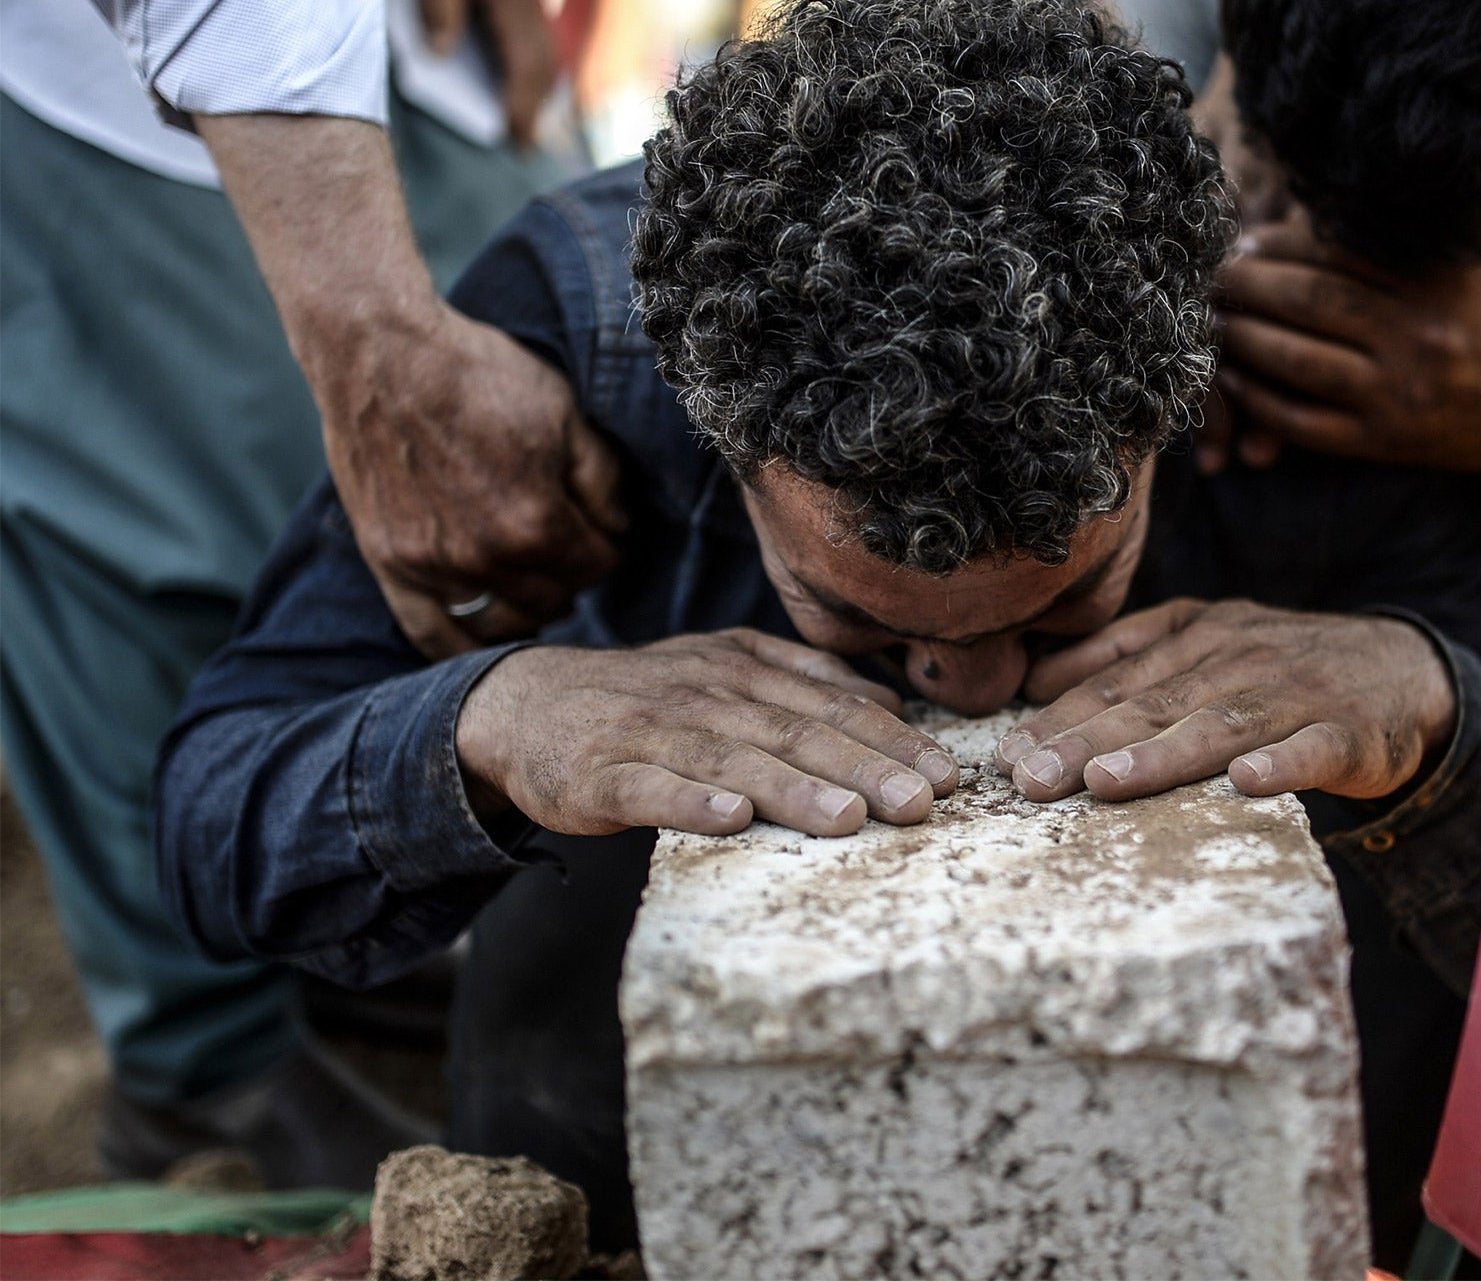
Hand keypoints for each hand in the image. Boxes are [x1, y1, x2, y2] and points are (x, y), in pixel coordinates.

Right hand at [324, 303, 626, 658]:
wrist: (384, 355)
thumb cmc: (479, 375)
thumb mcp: (567, 414)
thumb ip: (602, 481)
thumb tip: (617, 530)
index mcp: (536, 524)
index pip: (597, 566)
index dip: (607, 546)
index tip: (600, 529)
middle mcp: (484, 558)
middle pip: (553, 599)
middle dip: (569, 575)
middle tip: (565, 547)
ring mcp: (432, 567)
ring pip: (500, 623)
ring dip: (526, 608)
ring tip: (531, 582)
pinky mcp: (390, 563)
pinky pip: (428, 633)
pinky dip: (459, 646)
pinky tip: (480, 633)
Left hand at [416, 0, 555, 146]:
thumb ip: (439, 3)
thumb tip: (443, 52)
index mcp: (511, 0)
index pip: (523, 66)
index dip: (520, 105)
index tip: (515, 138)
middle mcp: (529, 4)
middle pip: (544, 69)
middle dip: (537, 110)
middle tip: (525, 148)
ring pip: (548, 57)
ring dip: (542, 93)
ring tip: (530, 126)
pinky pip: (541, 42)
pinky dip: (540, 71)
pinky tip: (529, 82)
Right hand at [455, 630, 959, 836]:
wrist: (525, 704)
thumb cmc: (646, 698)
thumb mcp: (726, 669)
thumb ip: (806, 681)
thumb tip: (890, 702)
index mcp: (745, 669)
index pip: (834, 706)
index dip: (894, 740)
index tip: (948, 775)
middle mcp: (708, 694)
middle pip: (797, 731)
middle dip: (866, 767)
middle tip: (922, 801)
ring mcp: (654, 732)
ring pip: (735, 759)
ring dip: (795, 789)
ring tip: (851, 819)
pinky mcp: (603, 773)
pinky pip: (653, 787)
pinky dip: (692, 802)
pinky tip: (731, 819)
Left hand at [995, 599, 1454, 806]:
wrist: (1405, 668)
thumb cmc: (1282, 666)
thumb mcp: (1204, 641)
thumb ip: (1123, 654)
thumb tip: (1035, 681)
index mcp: (1197, 635)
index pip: (1115, 680)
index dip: (1059, 717)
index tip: (1006, 754)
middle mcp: (1238, 656)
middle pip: (1153, 704)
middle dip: (1085, 743)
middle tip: (1029, 779)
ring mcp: (1294, 693)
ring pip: (1220, 725)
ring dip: (1162, 755)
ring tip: (1105, 782)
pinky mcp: (1348, 732)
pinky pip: (1311, 750)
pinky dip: (1282, 766)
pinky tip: (1247, 784)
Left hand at [1209, 212, 1480, 507]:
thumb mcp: (1469, 271)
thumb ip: (1400, 249)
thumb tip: (1302, 225)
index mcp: (1437, 283)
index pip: (1339, 252)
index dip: (1280, 244)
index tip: (1244, 241)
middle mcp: (1418, 336)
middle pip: (1309, 300)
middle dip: (1248, 285)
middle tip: (1211, 276)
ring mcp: (1400, 394)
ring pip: (1298, 361)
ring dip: (1243, 339)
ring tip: (1213, 322)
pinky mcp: (1385, 443)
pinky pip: (1304, 422)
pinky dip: (1260, 400)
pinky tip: (1233, 380)